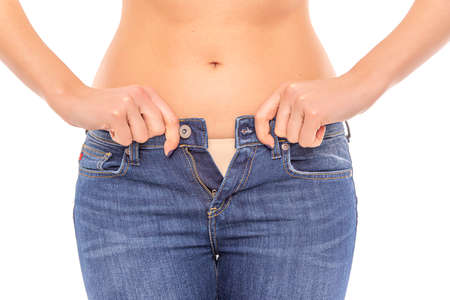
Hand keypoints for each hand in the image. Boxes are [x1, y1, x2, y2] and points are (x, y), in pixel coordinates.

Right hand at [46, 84, 178, 155]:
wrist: (75, 99)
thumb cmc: (107, 109)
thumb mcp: (133, 107)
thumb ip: (150, 117)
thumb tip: (171, 143)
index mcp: (148, 92)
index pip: (171, 118)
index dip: (174, 136)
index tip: (169, 150)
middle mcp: (140, 95)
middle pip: (158, 130)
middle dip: (143, 135)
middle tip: (128, 126)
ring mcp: (127, 103)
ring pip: (142, 136)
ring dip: (128, 136)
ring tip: (116, 125)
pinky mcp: (115, 114)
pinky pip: (126, 139)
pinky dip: (117, 138)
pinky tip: (108, 126)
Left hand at [255, 72, 383, 147]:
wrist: (359, 86)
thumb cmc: (331, 98)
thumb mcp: (304, 98)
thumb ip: (288, 112)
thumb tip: (272, 139)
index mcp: (284, 89)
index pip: (260, 115)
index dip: (261, 133)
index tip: (270, 143)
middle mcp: (289, 93)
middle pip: (280, 132)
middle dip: (296, 134)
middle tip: (311, 124)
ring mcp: (301, 102)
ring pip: (292, 138)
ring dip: (307, 137)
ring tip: (319, 123)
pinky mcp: (313, 113)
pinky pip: (306, 141)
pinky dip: (315, 140)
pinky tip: (324, 127)